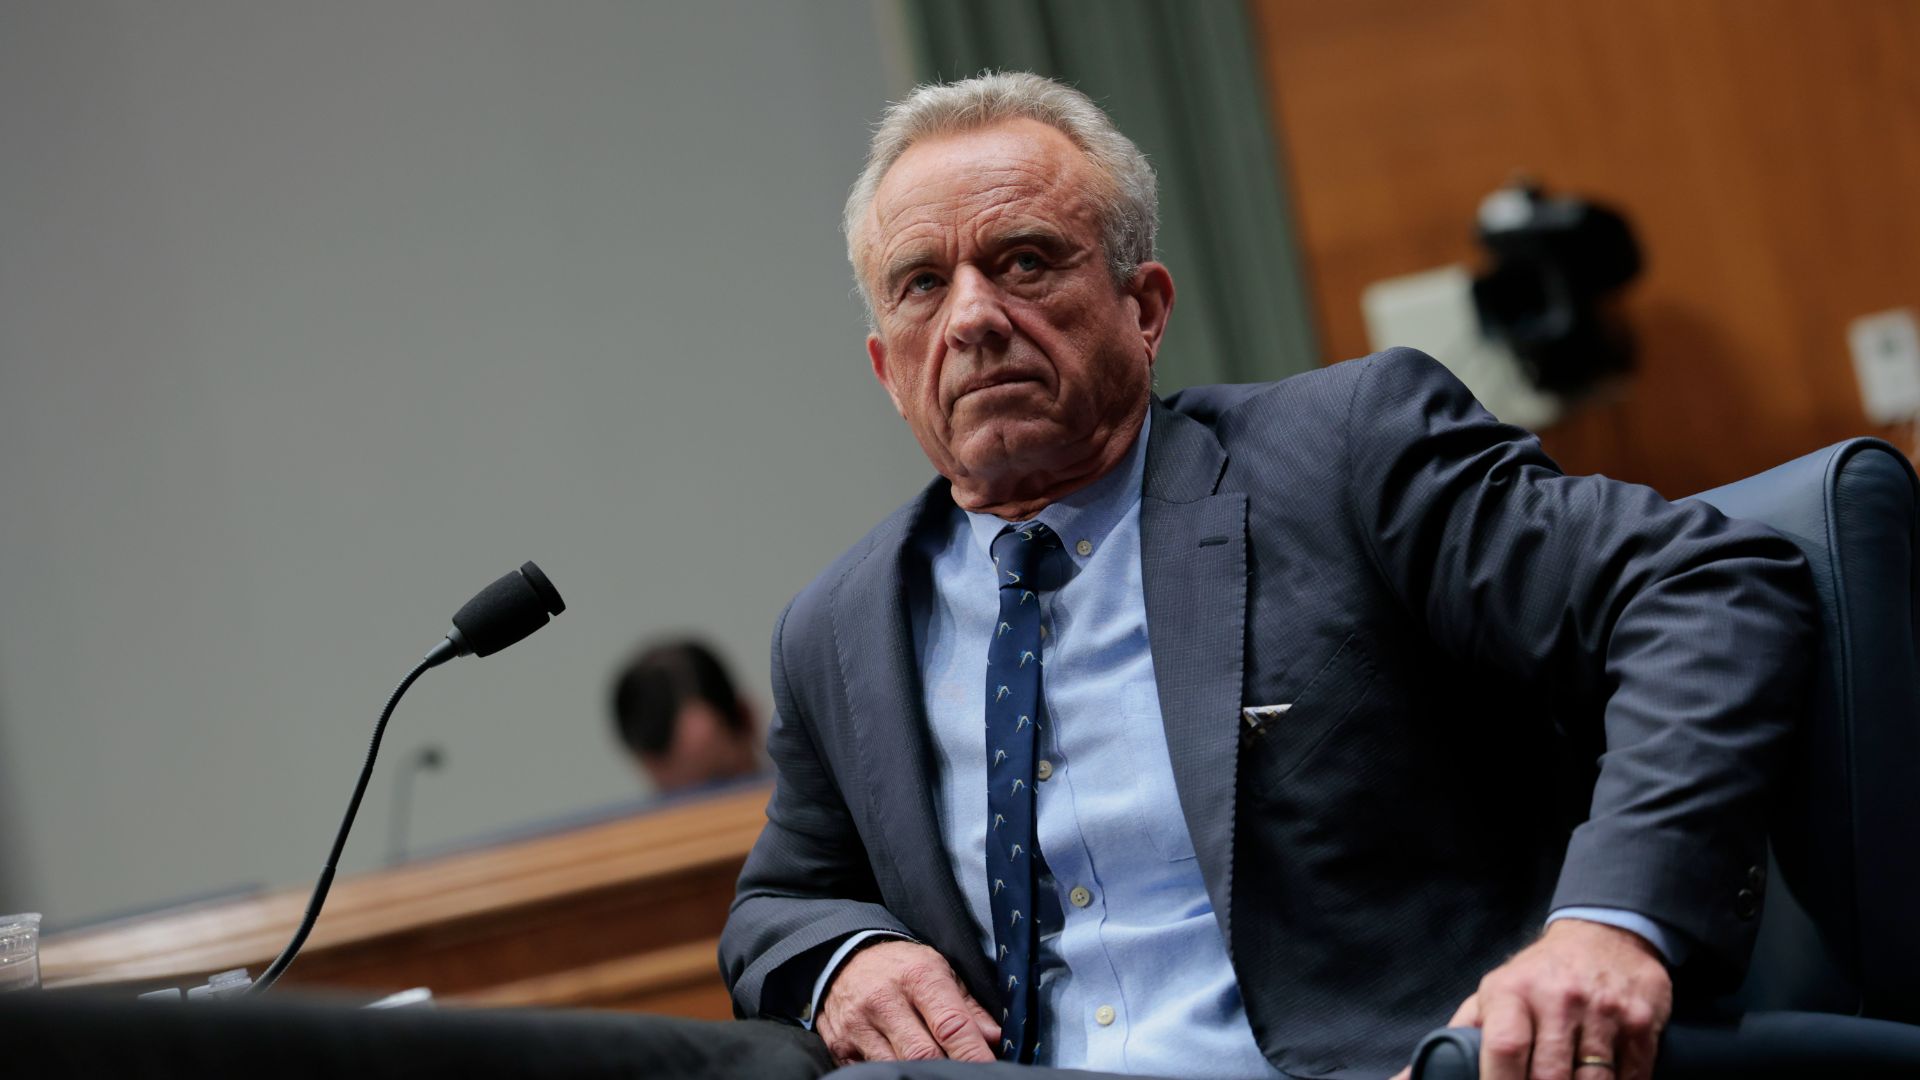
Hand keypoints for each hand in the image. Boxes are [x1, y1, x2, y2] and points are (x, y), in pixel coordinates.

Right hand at [816, 940, 1001, 1065]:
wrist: (843, 956)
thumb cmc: (901, 967)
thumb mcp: (939, 971)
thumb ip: (968, 1008)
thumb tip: (994, 1039)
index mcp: (917, 975)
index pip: (951, 1025)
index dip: (972, 1053)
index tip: (989, 1068)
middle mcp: (884, 999)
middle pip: (922, 1053)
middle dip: (947, 1068)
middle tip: (963, 1074)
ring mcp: (858, 1024)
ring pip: (895, 1066)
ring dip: (919, 1072)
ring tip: (934, 1068)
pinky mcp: (840, 1044)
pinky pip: (870, 1071)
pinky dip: (892, 1072)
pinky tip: (903, 1067)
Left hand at [1390, 919, 1671, 1079]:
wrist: (1604, 934)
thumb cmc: (1536, 978)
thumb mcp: (1491, 996)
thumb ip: (1456, 1040)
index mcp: (1510, 992)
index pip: (1503, 1048)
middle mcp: (1558, 998)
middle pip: (1549, 1076)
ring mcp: (1602, 1010)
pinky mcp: (1640, 1021)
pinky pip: (1632, 1077)